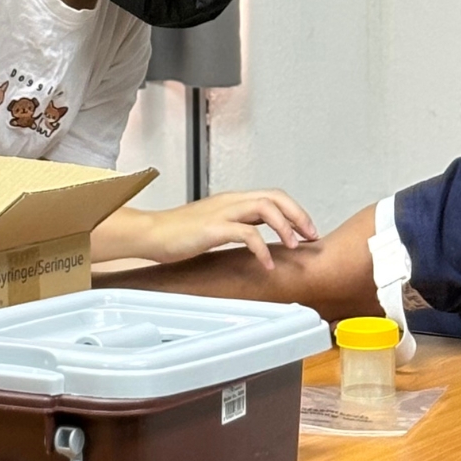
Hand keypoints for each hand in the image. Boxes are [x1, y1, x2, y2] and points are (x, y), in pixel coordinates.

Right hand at [95, 190, 318, 268]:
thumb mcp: (213, 227)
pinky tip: (265, 263)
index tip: (307, 231)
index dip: (294, 211)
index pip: (273, 196)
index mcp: (232, 200)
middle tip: (311, 237)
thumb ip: (235, 226)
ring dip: (284, 227)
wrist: (150, 233)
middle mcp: (230, 201)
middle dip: (298, 216)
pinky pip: (246, 233)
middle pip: (275, 197)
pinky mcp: (213, 228)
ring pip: (264, 208)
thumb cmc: (177, 234)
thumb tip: (256, 237)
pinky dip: (261, 248)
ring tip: (293, 247)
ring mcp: (222, 212)